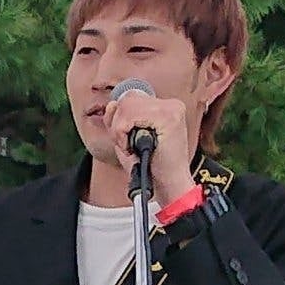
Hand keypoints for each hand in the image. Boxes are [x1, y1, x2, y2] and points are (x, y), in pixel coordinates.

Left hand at [102, 89, 197, 204]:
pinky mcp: (169, 117)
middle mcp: (171, 105)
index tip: (125, 139)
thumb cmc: (149, 167)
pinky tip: (133, 148)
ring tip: (131, 147)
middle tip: (127, 146)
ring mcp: (172, 109)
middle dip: (118, 125)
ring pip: (127, 105)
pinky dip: (123, 134)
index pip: (131, 98)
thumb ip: (118, 121)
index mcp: (164, 108)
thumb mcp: (127, 140)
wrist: (168, 187)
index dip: (119, 119)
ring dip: (119, 131)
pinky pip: (130, 116)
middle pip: (127, 98)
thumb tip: (112, 104)